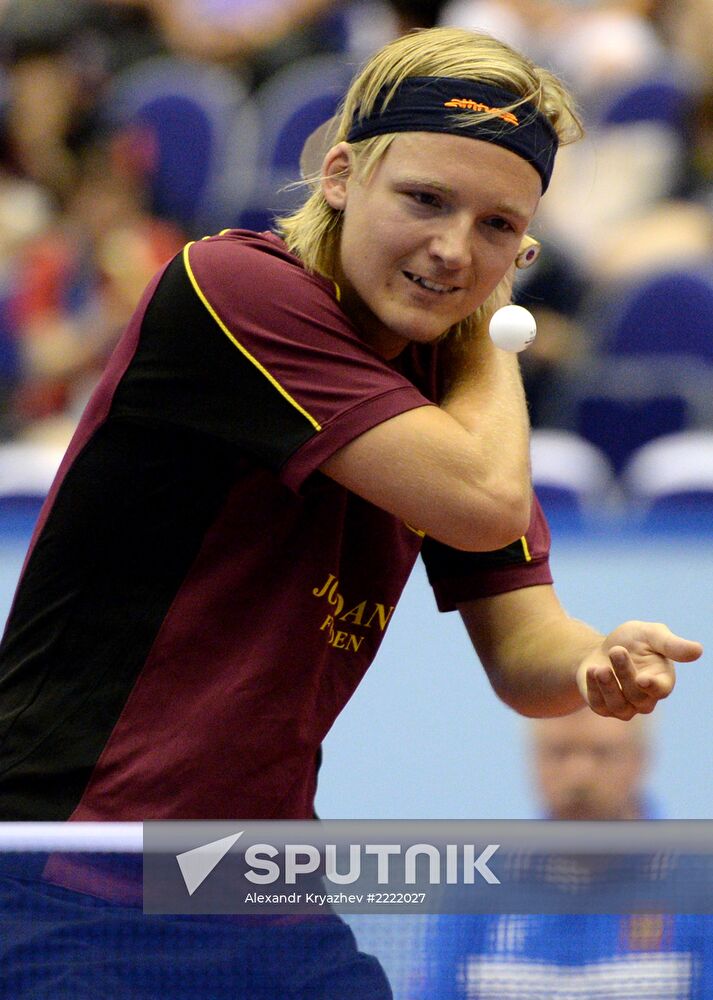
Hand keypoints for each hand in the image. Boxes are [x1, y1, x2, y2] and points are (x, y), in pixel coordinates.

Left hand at [575, 621, 702, 719]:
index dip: (653, 687)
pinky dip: (593, 689)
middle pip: (637, 696)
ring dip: (608, 686)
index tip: (643, 679)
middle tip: (617, 650)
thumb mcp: (651, 634)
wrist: (602, 648)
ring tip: (599, 667)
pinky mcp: (603, 707)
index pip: (662, 690)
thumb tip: (699, 650)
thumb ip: (671, 644)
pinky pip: (599, 705)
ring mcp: (624, 706)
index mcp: (662, 681)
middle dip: (625, 672)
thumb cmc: (633, 641)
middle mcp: (645, 698)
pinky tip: (590, 670)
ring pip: (619, 705)